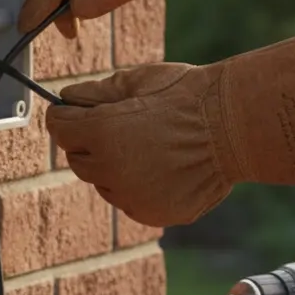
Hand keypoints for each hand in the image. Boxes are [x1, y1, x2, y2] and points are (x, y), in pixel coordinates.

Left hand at [46, 30, 294, 226]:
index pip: (58, 127)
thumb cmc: (188, 96)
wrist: (236, 127)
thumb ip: (94, 92)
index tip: (76, 112)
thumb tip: (65, 98)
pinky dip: (138, 187)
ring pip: (104, 182)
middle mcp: (111, 169)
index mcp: (101, 132)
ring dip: (114, 167)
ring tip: (149, 146)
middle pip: (77, 158)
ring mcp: (132, 196)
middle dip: (89, 141)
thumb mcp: (136, 80)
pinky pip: (130, 200)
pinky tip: (163, 167)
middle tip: (121, 125)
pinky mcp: (152, 213)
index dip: (67, 116)